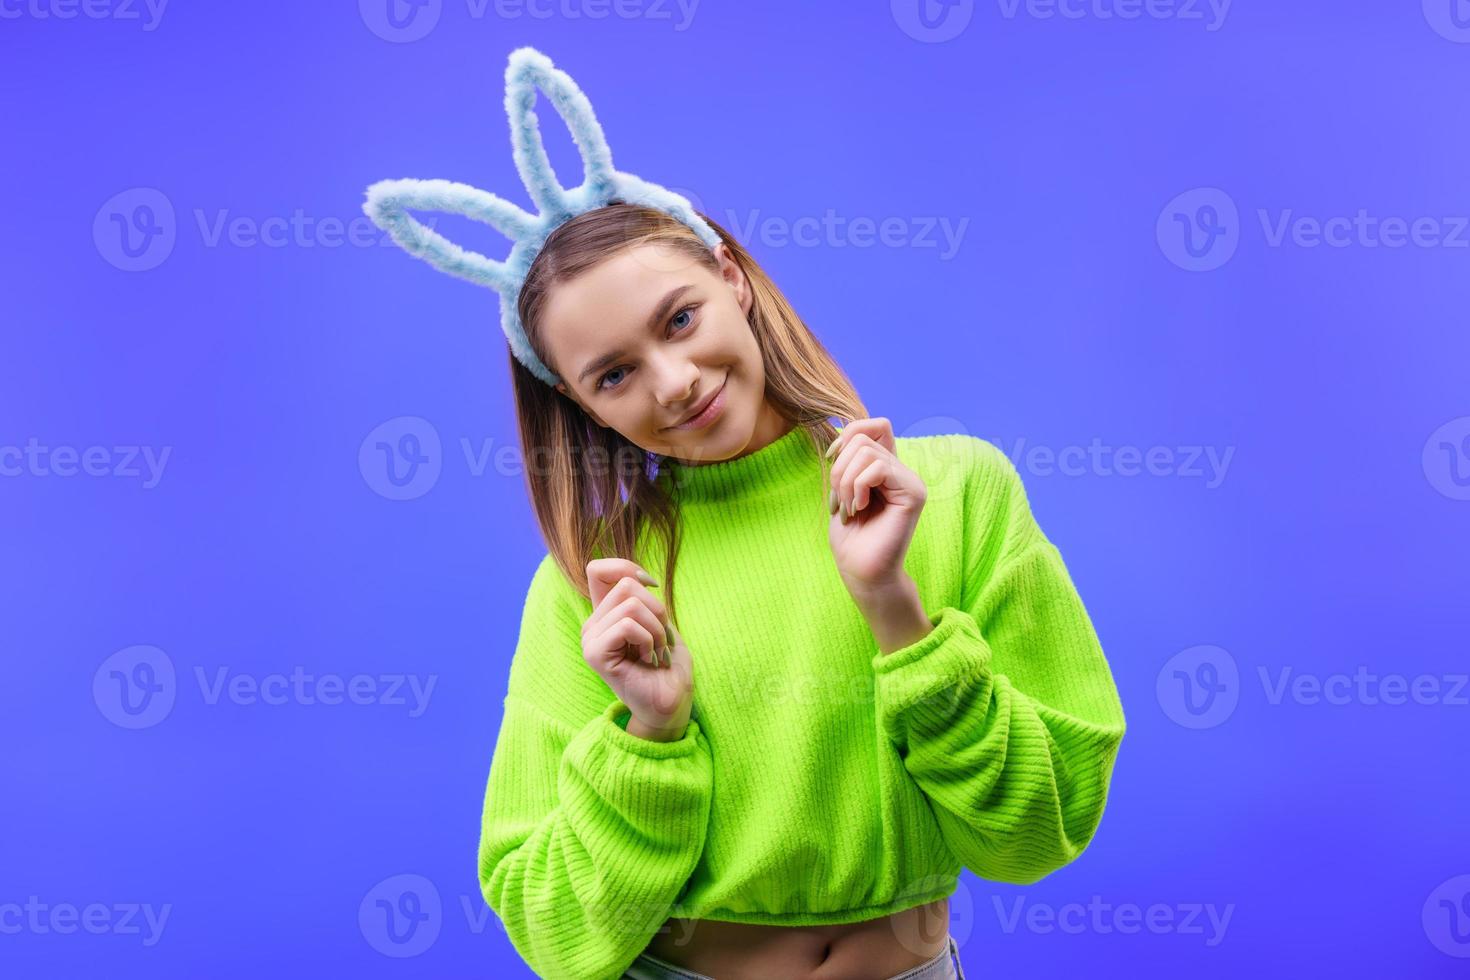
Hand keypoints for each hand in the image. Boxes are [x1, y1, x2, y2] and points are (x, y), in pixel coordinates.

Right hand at [581, 558, 693, 739]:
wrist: (672, 700)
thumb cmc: (669, 664)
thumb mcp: (659, 620)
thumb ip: (642, 597)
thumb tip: (636, 576)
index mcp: (606, 614)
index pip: (598, 569)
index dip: (627, 568)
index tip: (651, 588)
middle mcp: (593, 624)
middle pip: (625, 583)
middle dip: (657, 610)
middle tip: (660, 640)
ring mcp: (590, 639)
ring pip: (631, 604)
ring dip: (656, 629)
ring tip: (656, 653)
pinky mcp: (595, 654)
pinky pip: (627, 625)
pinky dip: (648, 640)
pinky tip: (648, 660)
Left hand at [825, 417, 927, 596]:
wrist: (862, 572)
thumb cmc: (851, 537)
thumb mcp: (841, 489)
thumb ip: (848, 459)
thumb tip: (843, 429)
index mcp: (887, 468)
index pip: (874, 425)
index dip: (847, 435)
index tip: (831, 461)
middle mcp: (902, 471)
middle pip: (862, 438)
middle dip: (838, 469)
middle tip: (841, 503)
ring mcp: (911, 481)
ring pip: (866, 452)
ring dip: (845, 482)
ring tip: (850, 510)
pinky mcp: (914, 493)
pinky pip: (877, 468)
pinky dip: (858, 488)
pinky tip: (860, 510)